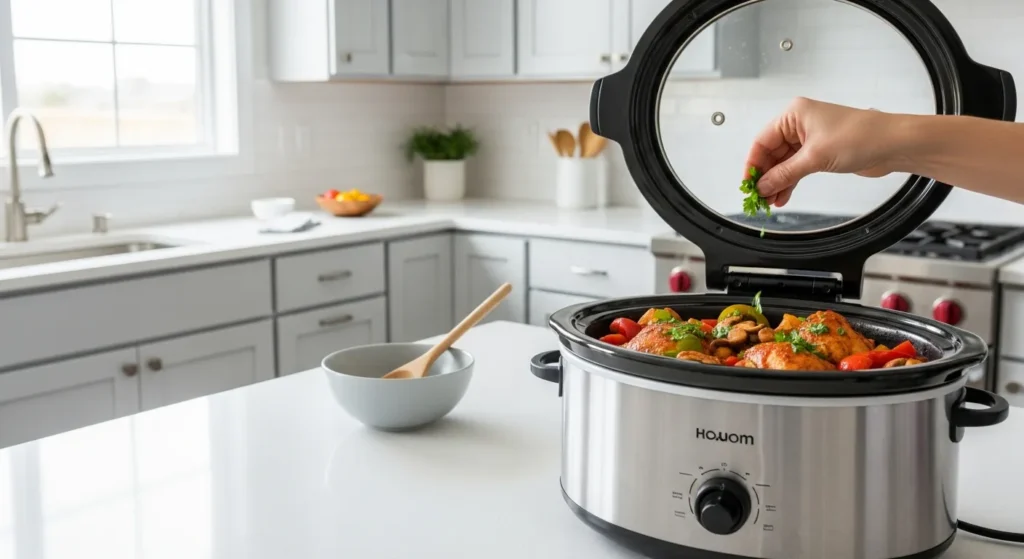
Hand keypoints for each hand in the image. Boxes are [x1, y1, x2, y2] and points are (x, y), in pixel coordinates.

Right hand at [745, 97, 898, 206]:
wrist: (893, 144)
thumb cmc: (860, 137)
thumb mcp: (815, 157)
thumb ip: (785, 174)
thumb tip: (763, 186)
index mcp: (794, 115)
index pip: (762, 141)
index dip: (753, 165)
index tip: (749, 184)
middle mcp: (799, 124)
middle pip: (771, 153)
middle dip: (766, 176)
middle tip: (760, 197)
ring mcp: (810, 139)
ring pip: (783, 163)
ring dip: (777, 182)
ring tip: (771, 201)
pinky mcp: (820, 152)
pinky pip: (797, 168)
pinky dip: (790, 182)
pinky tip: (783, 196)